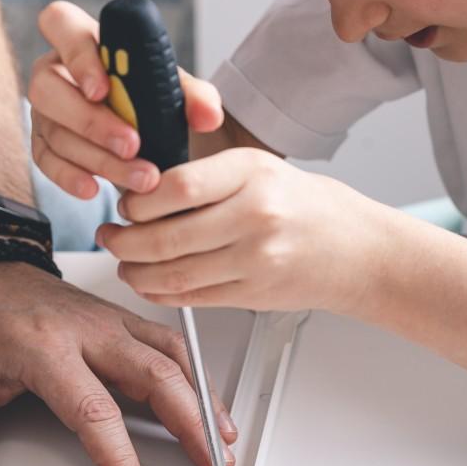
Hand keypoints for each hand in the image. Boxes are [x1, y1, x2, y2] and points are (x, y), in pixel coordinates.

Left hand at [0, 263, 236, 465]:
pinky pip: (171, 342)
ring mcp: (111, 320)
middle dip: (189, 423)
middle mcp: (87, 331)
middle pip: (153, 376)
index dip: (118, 456)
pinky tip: (209, 401)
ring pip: (172, 355)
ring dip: (203, 397)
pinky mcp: (124, 318)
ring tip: (222, 437)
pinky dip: (197, 372)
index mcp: (45, 349)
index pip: (93, 409)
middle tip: (208, 463)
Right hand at [29, 1, 223, 198]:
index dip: (76, 54)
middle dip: (90, 120)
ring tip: (140, 177)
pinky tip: (94, 189)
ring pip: (53, 131)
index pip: (60, 24)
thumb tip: (209, 116)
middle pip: (46, 87)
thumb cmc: (151, 97)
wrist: (146, 133)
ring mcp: (44, 108)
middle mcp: (55, 70)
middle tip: (131, 145)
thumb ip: (195, 95)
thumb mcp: (174, 89)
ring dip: (98, 158)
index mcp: (85, 40)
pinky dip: (69, 177)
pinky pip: (45, 160)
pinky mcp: (41, 142)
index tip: (103, 89)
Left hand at [97, 148, 383, 311]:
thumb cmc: (307, 205)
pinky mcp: (252, 295)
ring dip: (134, 270)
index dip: (138, 199)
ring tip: (123, 259)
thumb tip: (143, 188)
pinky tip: (148, 281)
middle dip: (123, 240)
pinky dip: (158, 292)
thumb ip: (207, 176)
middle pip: (166, 236)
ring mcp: (255, 260)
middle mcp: (255, 216)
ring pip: (172, 273)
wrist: (356, 250)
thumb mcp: (261, 168)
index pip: (177, 185)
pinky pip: (191, 297)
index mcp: (253, 173)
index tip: (126, 202)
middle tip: (110, 234)